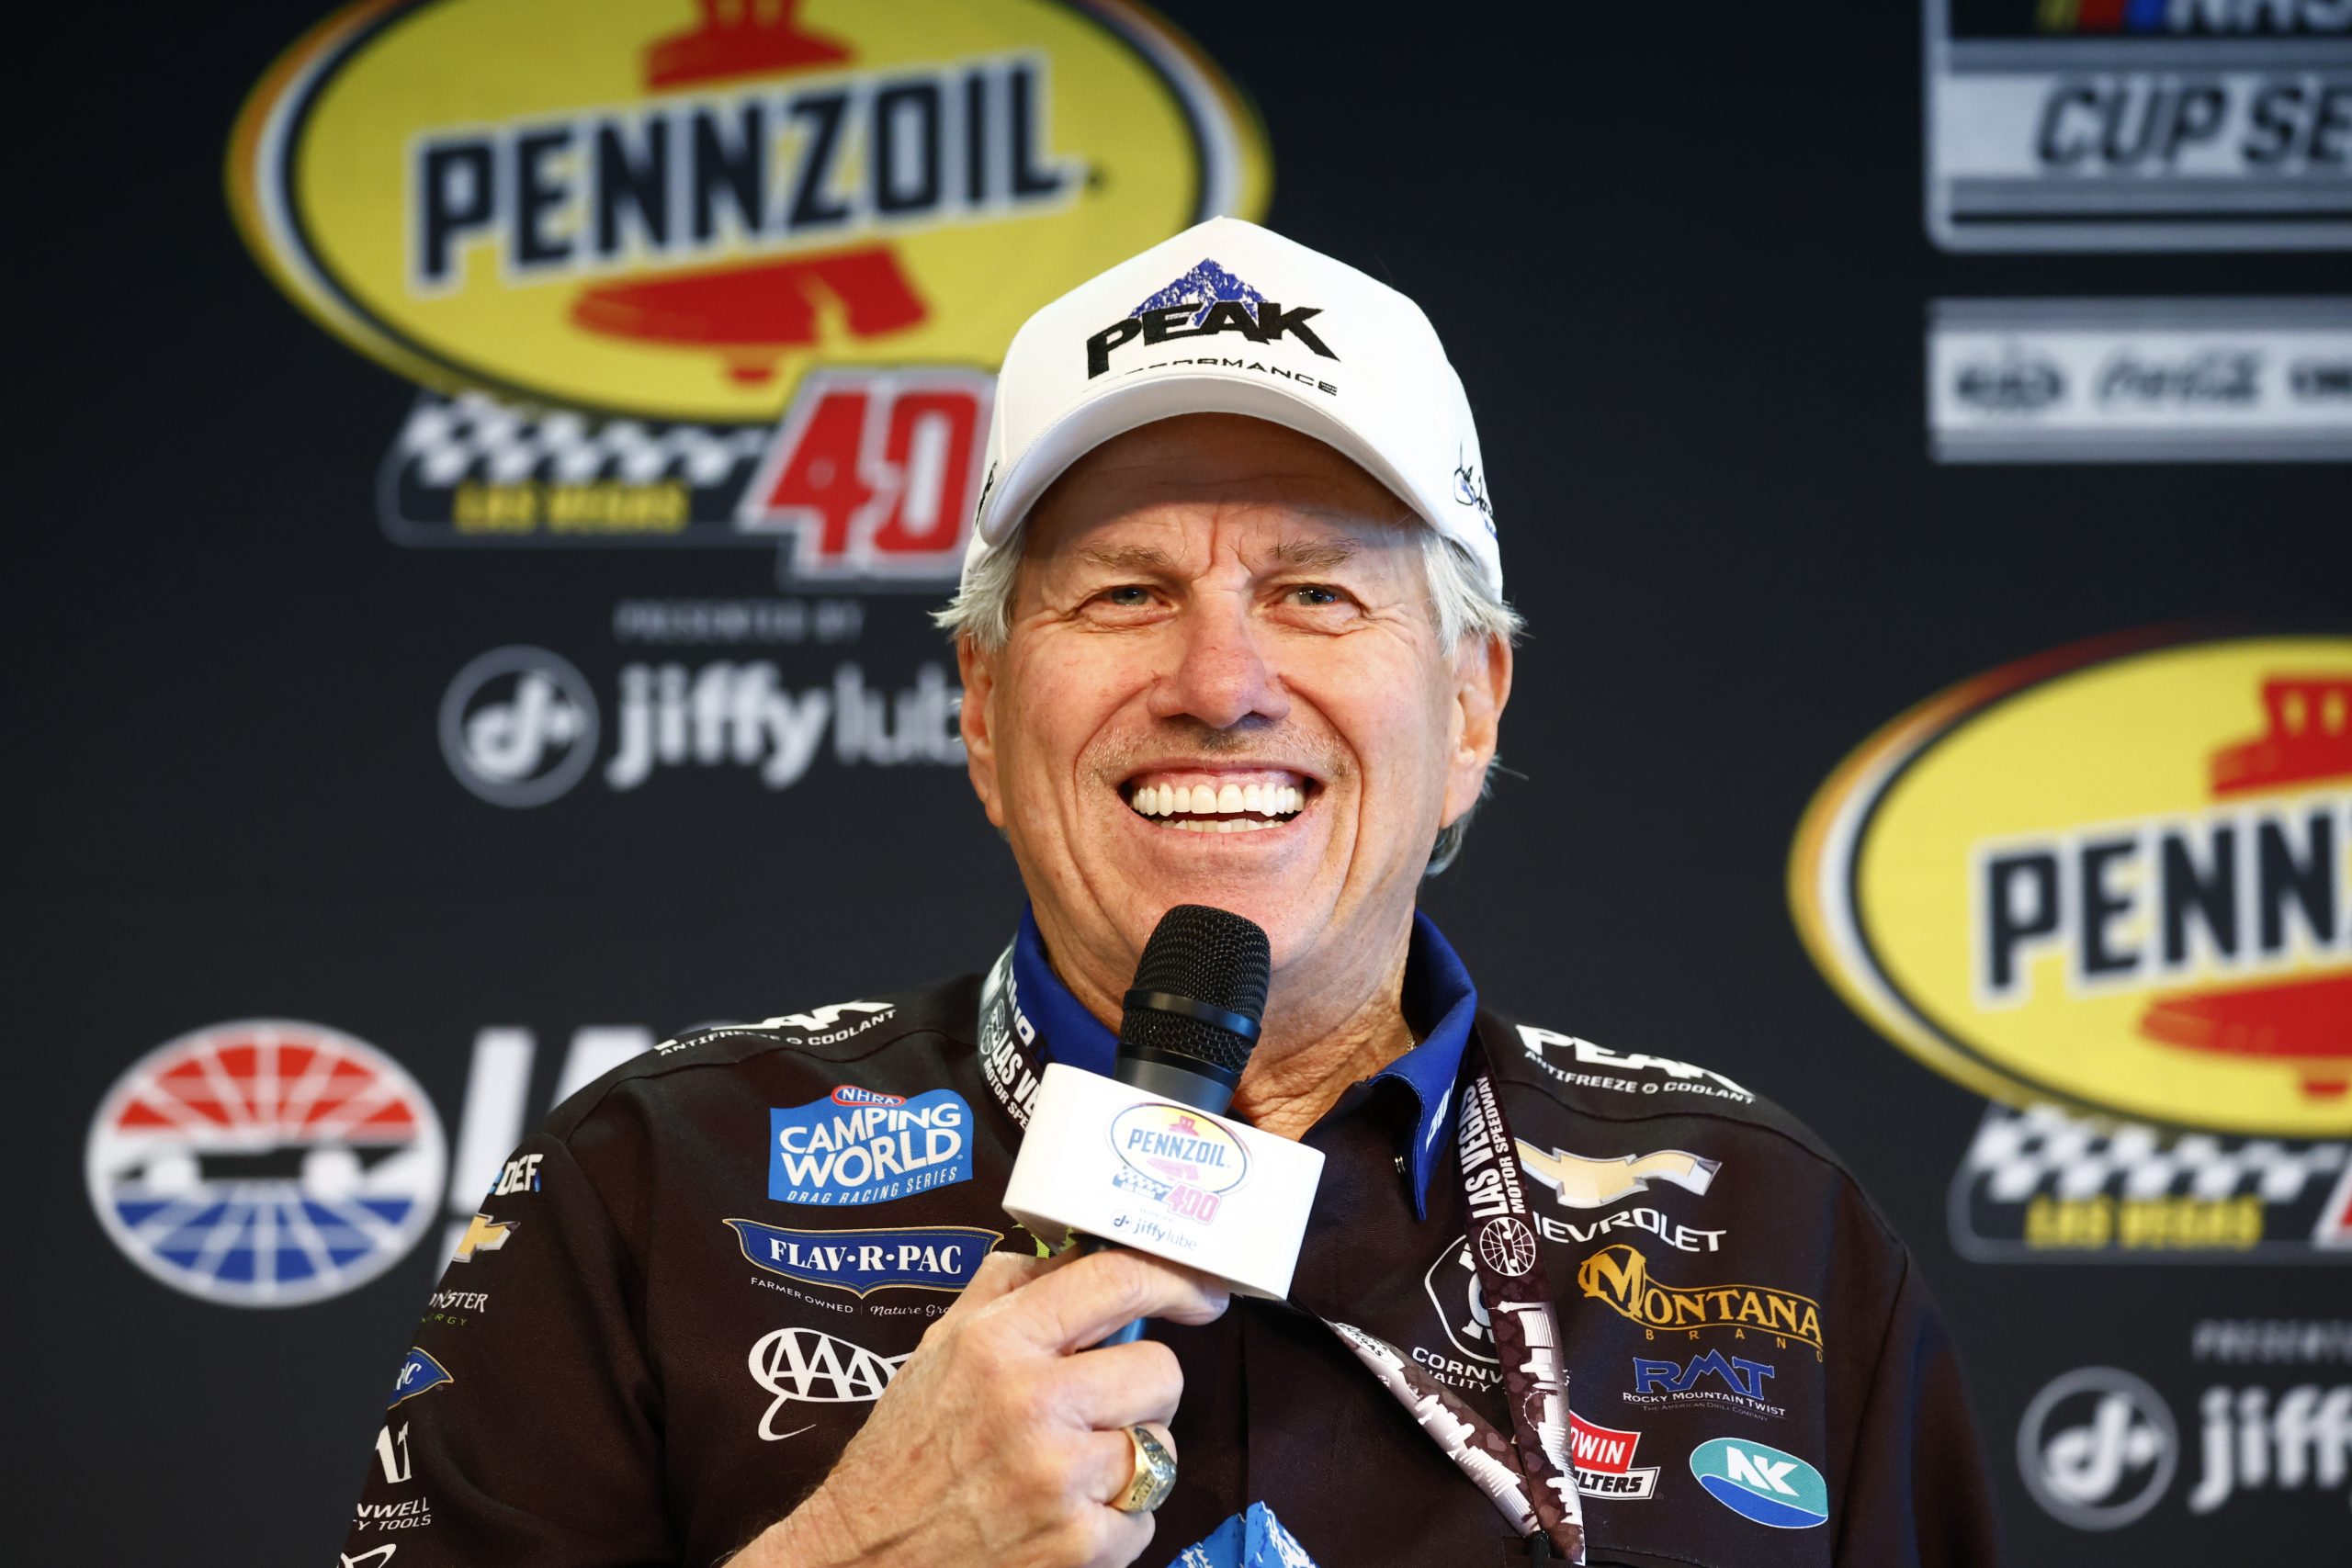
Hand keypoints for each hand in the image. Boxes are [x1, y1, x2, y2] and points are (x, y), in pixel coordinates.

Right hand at [743, 1247, 1229, 1567]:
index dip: (1175, 1281)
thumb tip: (1080, 1249)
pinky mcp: (1078, 1547)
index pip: (1115, 1281)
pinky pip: (1146, 1516)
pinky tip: (1067, 1515)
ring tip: (1075, 1466)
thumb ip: (1010, 1290)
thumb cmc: (907, 1449)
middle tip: (1101, 1407)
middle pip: (1161, 1371)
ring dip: (1132, 1457)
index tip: (1201, 1292)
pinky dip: (1117, 1520)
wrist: (867, 1556)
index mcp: (997, 1343)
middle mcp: (1032, 1405)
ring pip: (1162, 1448)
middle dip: (1140, 1389)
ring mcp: (1059, 1480)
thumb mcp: (941, 1347)